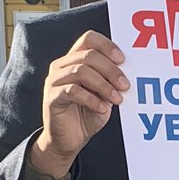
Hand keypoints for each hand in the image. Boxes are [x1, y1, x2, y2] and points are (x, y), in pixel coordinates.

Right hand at [32, 30, 126, 179]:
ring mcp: (54, 80)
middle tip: (125, 85)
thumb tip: (127, 72)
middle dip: (111, 70)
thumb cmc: (88, 114)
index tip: (123, 60)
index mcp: (75, 59)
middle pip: (88, 55)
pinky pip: (72, 91)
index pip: (89, 39)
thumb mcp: (104, 95)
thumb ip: (111, 81)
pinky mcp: (51, 97)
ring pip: (81, 71)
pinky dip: (91, 99)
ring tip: (117, 99)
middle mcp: (62, 65)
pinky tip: (102, 108)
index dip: (107, 46)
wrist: (70, 140)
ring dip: (103, 85)